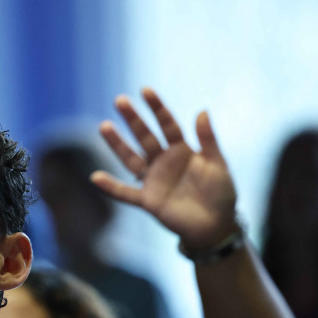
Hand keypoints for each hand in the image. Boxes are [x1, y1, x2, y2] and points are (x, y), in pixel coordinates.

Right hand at [91, 88, 238, 250]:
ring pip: (131, 159)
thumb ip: (208, 140)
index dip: (157, 108)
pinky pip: (126, 193)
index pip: (168, 125)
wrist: (216, 226)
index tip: (145, 91)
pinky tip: (95, 177)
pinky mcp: (148, 201)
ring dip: (118, 144)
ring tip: (104, 127)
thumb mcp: (218, 165)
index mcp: (182, 150)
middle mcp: (164, 162)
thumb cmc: (221, 194)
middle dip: (133, 120)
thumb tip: (201, 111)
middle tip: (120, 100)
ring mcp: (154, 180)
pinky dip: (111, 187)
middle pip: (146, 137)